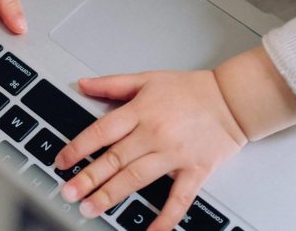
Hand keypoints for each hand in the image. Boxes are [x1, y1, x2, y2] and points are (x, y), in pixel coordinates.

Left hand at [54, 71, 247, 230]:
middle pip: (114, 160)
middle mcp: (154, 134)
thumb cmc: (192, 89)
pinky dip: (165, 218)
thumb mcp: (147, 78)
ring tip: (90, 208)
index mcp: (140, 112)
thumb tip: (83, 84)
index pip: (101, 132)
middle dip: (88, 179)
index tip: (62, 162)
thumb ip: (112, 84)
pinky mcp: (195, 171)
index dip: (78, 148)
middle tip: (68, 193)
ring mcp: (174, 155)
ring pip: (136, 179)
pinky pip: (178, 199)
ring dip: (111, 195)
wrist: (233, 99)